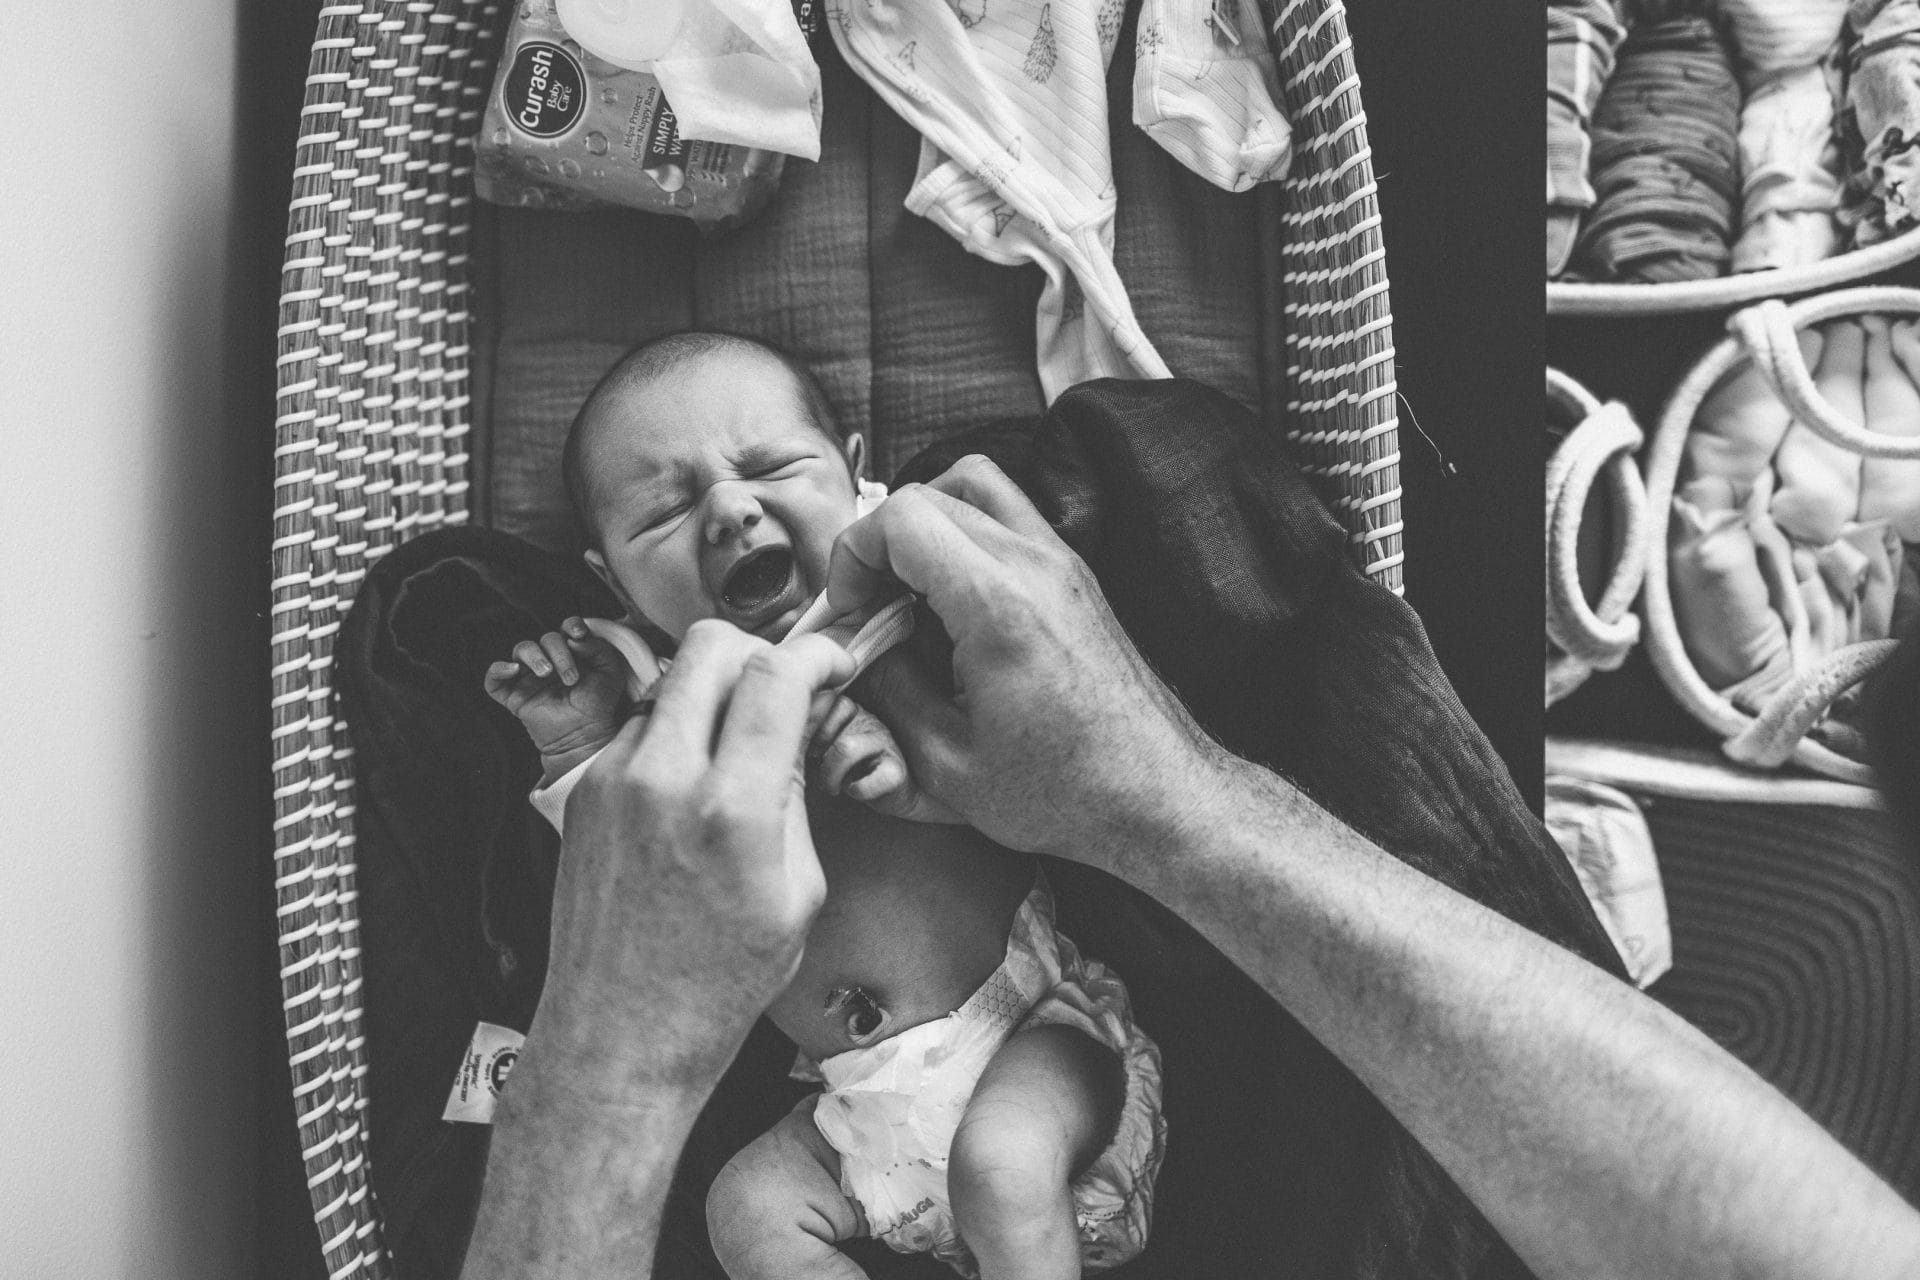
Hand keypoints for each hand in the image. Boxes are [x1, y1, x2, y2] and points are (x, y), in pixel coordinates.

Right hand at [484, 617, 627, 776]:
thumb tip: (574, 637)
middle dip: (559, 653)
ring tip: (547, 674)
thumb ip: (598, 649)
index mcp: (572, 651)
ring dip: (535, 656)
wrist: (586, 736)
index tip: (578, 634)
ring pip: (521, 649)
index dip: (571, 625)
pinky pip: (493, 678)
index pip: (566, 628)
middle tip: (572, 678)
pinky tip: (514, 670)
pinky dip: (499, 669)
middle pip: (547, 639)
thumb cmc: (599, 703)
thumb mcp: (609, 673)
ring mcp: (529, 676)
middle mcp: (549, 659)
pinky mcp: (513, 695)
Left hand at [534, 620, 854, 1088]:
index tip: (831, 663)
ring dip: (711, 699)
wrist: (622, 1034)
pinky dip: (673, 739)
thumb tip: (799, 726)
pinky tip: (690, 792)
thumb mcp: (798, 893)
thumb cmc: (716, 984)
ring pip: (671, 685)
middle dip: (757, 650)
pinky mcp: (585, 792)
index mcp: (732, 810)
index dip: (816, 654)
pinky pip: (639, 730)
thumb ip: (797, 794)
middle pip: (709, 646)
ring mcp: (613, 781)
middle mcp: (664, 781)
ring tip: (733, 753)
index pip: (775, 675)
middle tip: (781, 685)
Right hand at [823, 456, 1223, 865]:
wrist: (1155, 794)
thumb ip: (888, 693)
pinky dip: (966, 539)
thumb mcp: (946, 764)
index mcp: (998, 604)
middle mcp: (1035, 565)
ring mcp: (1062, 563)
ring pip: (975, 486)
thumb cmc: (1066, 791)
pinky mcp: (1075, 576)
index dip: (854, 555)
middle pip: (931, 493)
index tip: (850, 608)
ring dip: (927, 525)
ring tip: (910, 594)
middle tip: (871, 608)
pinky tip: (955, 608)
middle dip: (881, 544)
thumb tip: (859, 652)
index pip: (902, 517)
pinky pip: (1008, 519)